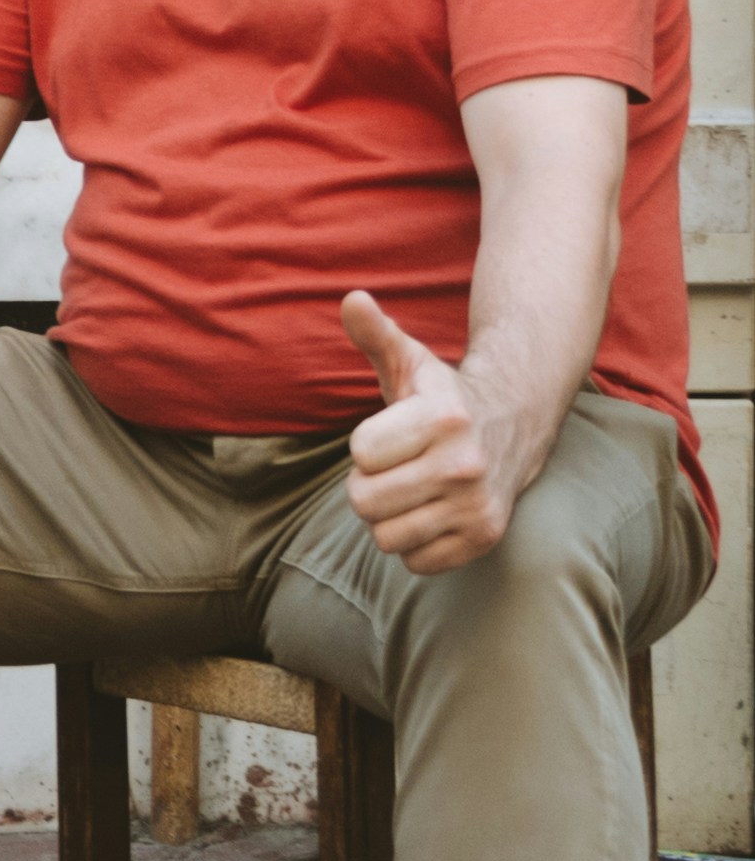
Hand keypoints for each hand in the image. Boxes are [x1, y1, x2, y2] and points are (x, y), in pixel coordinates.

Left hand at [341, 291, 516, 572]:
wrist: (510, 427)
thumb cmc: (439, 396)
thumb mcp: (408, 360)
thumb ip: (375, 333)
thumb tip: (351, 299)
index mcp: (443, 417)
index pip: (360, 452)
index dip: (365, 445)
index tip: (390, 434)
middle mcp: (467, 463)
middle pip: (364, 502)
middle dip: (368, 486)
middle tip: (396, 468)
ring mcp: (479, 505)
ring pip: (385, 537)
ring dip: (389, 517)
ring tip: (413, 489)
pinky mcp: (484, 538)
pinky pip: (415, 561)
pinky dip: (415, 543)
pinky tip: (432, 511)